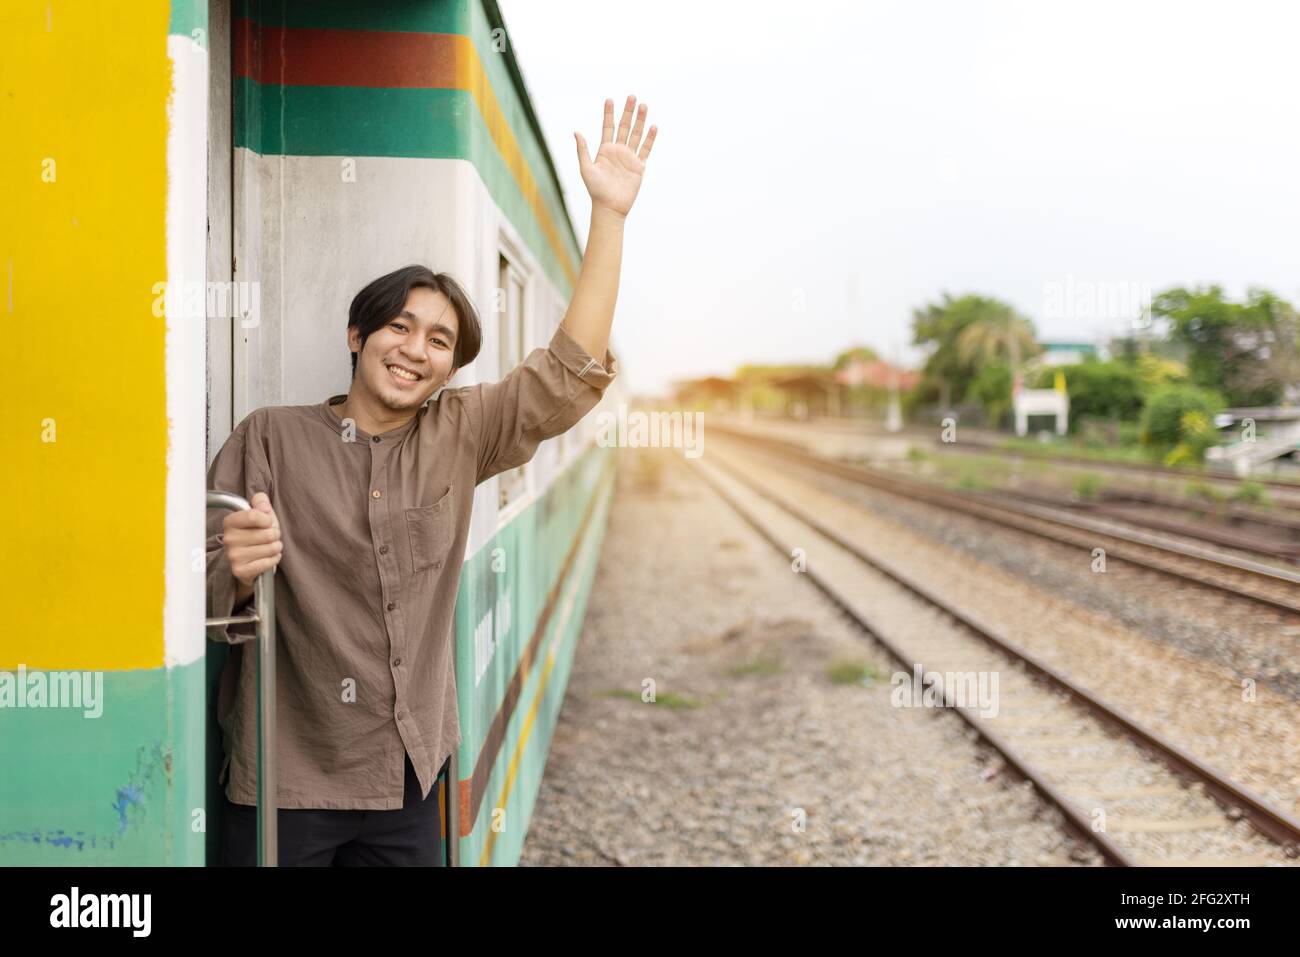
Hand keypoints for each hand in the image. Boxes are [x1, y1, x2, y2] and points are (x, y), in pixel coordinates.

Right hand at [223, 491, 282, 587]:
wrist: (251, 561)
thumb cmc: (258, 535)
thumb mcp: (261, 515)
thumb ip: (261, 503)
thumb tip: (263, 505)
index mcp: (230, 521)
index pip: (253, 515)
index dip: (268, 519)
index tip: (268, 522)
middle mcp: (228, 538)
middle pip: (266, 533)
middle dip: (275, 535)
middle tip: (271, 537)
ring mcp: (233, 556)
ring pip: (269, 548)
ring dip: (276, 548)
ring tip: (270, 547)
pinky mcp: (240, 570)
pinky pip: (268, 562)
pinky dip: (274, 559)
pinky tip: (268, 558)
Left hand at [575, 95, 657, 217]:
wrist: (610, 207)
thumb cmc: (596, 190)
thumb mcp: (586, 168)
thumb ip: (583, 150)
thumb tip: (576, 131)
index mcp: (604, 150)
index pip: (608, 127)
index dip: (609, 113)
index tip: (610, 100)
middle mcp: (618, 151)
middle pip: (624, 126)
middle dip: (628, 112)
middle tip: (632, 97)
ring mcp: (629, 157)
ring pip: (636, 134)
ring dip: (640, 120)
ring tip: (644, 105)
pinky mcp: (639, 166)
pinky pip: (645, 150)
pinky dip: (650, 139)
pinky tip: (653, 127)